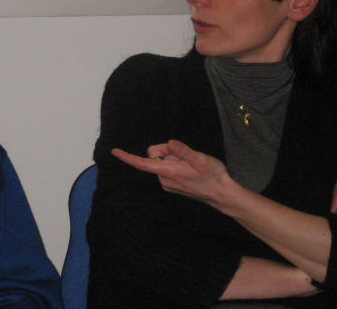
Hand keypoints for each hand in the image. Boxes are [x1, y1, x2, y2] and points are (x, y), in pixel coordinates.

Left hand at [111, 140, 231, 204]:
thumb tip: (169, 143)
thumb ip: (182, 151)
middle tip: (185, 155)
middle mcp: (163, 179)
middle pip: (155, 156)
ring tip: (190, 164)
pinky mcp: (172, 185)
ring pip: (162, 161)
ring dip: (173, 157)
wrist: (221, 193)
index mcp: (167, 172)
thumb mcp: (200, 159)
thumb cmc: (212, 175)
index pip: (141, 164)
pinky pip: (167, 167)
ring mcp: (167, 183)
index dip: (128, 157)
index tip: (115, 152)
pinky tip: (189, 169)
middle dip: (167, 150)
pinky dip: (175, 163)